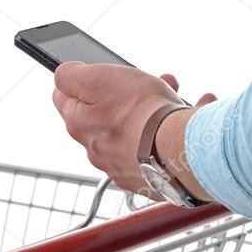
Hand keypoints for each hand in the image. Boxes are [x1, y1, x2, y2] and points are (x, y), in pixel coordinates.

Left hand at [52, 61, 215, 199]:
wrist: (179, 150)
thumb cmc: (141, 113)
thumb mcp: (97, 78)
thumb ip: (70, 76)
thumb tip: (62, 75)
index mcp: (81, 125)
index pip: (65, 100)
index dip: (81, 83)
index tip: (97, 76)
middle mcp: (98, 150)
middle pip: (106, 115)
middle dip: (126, 95)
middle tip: (146, 84)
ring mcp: (125, 165)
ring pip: (136, 131)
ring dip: (153, 113)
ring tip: (175, 101)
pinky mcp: (151, 176)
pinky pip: (160, 149)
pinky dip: (173, 133)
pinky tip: (189, 120)